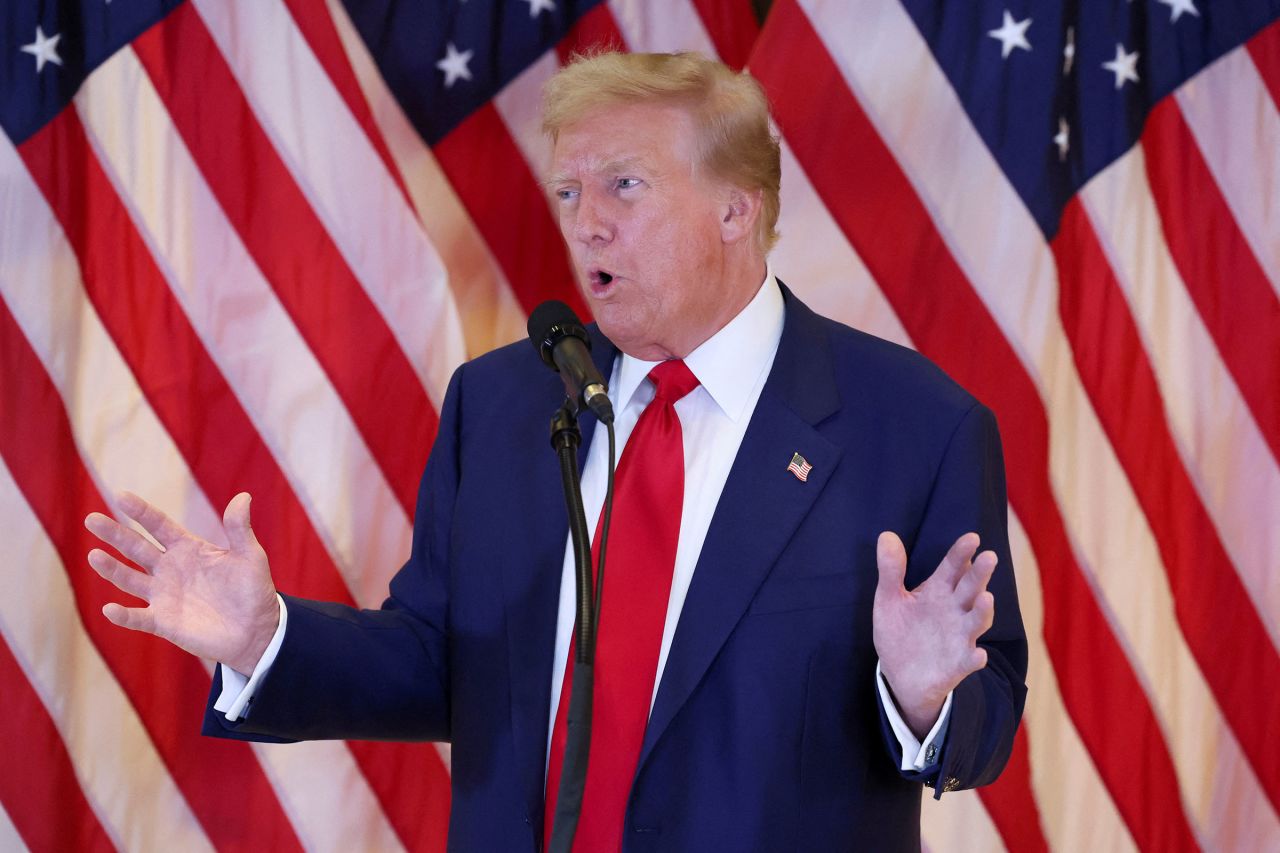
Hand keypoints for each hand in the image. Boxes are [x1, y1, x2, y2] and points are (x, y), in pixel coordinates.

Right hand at [85, 491, 279, 674]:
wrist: (256, 631)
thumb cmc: (253, 590)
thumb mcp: (249, 556)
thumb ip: (239, 529)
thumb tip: (243, 496)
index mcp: (188, 549)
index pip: (159, 525)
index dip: (141, 512)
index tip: (121, 496)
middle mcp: (169, 569)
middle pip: (136, 548)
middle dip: (114, 534)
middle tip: (91, 519)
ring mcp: (164, 595)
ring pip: (129, 580)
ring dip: (112, 569)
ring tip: (94, 556)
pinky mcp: (163, 622)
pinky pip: (138, 618)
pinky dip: (123, 615)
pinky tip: (109, 609)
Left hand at [872, 531, 995, 737]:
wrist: (900, 675)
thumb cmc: (900, 632)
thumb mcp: (889, 599)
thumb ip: (891, 570)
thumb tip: (886, 535)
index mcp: (938, 591)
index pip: (952, 567)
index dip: (961, 553)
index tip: (972, 538)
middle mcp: (954, 610)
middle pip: (970, 589)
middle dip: (980, 574)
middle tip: (989, 556)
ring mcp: (959, 637)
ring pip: (976, 621)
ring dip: (983, 611)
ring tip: (987, 597)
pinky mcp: (958, 664)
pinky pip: (970, 661)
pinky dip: (975, 658)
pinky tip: (979, 655)